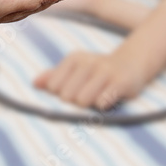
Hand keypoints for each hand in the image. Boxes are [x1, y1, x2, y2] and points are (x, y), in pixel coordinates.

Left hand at [34, 49, 150, 110]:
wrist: (131, 63)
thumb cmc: (97, 70)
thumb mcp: (75, 68)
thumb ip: (54, 76)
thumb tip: (34, 83)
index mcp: (74, 58)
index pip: (53, 87)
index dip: (61, 94)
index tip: (74, 90)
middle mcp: (88, 62)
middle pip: (66, 96)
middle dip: (75, 101)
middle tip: (88, 95)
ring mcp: (105, 72)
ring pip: (82, 101)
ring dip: (89, 106)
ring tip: (97, 97)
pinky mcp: (121, 83)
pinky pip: (102, 103)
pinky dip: (103, 107)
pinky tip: (109, 100)